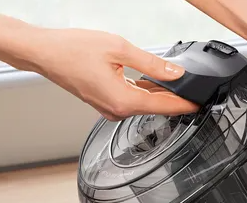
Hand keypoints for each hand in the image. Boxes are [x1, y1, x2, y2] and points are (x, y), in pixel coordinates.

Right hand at [25, 28, 199, 120]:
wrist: (44, 53)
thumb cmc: (72, 50)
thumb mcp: (119, 49)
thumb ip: (152, 63)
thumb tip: (175, 73)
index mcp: (123, 101)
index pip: (165, 107)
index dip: (186, 104)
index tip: (202, 103)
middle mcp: (116, 110)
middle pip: (156, 107)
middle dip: (176, 100)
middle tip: (196, 92)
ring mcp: (109, 108)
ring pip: (143, 103)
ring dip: (160, 95)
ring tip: (180, 86)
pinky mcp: (104, 101)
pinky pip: (131, 99)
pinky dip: (144, 92)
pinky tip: (154, 83)